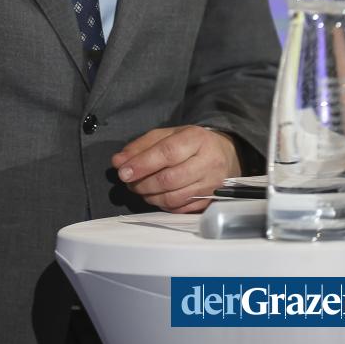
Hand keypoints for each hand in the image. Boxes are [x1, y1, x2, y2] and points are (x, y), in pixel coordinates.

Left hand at [111, 125, 240, 212]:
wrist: (225, 155)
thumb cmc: (191, 143)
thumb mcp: (168, 135)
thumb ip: (142, 146)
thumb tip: (118, 161)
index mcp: (196, 139)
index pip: (167, 153)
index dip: (143, 164)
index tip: (123, 172)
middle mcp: (208, 162)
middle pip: (170, 179)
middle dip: (143, 183)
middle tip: (129, 182)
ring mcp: (211, 185)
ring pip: (174, 198)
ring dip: (150, 196)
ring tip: (140, 189)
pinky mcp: (210, 201)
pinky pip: (180, 209)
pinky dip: (163, 205)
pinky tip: (156, 197)